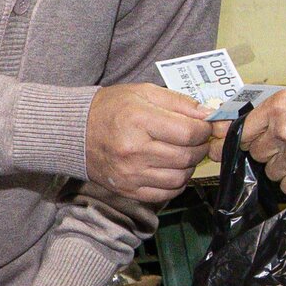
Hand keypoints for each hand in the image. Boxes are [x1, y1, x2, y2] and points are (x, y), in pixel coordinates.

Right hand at [85, 84, 210, 201]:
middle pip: (187, 156)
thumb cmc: (112, 108)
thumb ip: (179, 102)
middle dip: (200, 147)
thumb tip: (209, 114)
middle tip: (196, 139)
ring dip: (189, 166)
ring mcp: (131, 174)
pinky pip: (167, 193)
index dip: (204, 130)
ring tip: (182, 152)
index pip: (188, 133)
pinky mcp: (129, 190)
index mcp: (139, 121)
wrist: (75, 132)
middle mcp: (134, 150)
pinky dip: (177, 182)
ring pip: (180, 177)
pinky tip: (171, 168)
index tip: (204, 126)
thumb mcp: (144, 92)